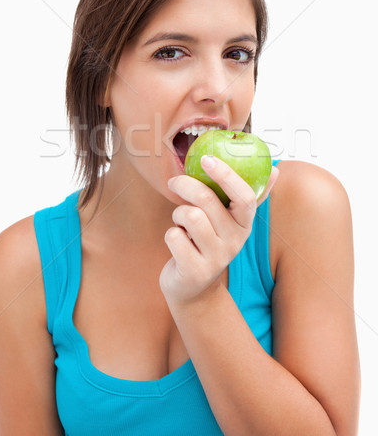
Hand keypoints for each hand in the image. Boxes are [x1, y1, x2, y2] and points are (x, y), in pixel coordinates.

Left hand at [159, 155, 278, 303]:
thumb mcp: (230, 221)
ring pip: (189, 215)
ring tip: (181, 222)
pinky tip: (178, 242)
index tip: (207, 158)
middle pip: (207, 201)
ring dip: (177, 213)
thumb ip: (247, 196)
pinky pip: (174, 236)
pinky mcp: (195, 271)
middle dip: (185, 185)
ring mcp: (216, 258)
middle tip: (174, 182)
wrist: (194, 288)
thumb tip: (276, 170)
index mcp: (244, 224)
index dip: (226, 175)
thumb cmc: (208, 243)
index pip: (244, 196)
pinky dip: (171, 234)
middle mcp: (235, 242)